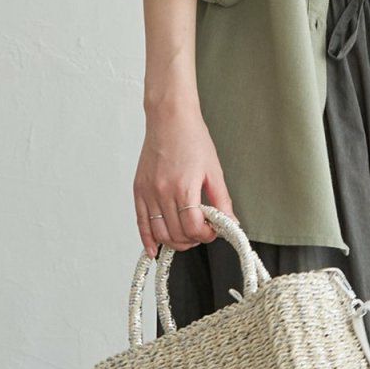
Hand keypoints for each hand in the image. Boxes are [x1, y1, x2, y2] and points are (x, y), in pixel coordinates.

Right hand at [133, 92, 237, 259]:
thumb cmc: (192, 138)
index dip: (206, 235)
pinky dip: (147, 240)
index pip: (193, 227)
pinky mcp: (138, 190)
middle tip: (203, 233)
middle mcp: (162, 192)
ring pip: (159, 233)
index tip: (214, 230)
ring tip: (187, 236)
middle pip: (176, 234)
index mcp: (183, 187)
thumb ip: (222, 200)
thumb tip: (231, 223)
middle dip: (193, 240)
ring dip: (174, 242)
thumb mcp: (214, 170)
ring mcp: (148, 192)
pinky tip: (154, 250)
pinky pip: (140, 223)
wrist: (169, 118)